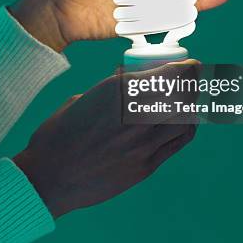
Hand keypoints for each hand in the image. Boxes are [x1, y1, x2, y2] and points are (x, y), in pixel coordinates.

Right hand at [13, 61, 199, 218]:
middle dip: (193, 85)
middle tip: (194, 81)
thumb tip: (130, 79)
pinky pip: (177, 143)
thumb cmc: (59, 134)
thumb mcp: (83, 98)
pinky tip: (184, 124)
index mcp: (118, 92)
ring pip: (185, 120)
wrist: (48, 177)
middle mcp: (135, 116)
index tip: (191, 65)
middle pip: (182, 95)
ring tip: (190, 102)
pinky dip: (186, 130)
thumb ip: (111, 90)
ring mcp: (143, 144)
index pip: (168, 75)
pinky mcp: (145, 167)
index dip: (186, 68)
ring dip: (191, 107)